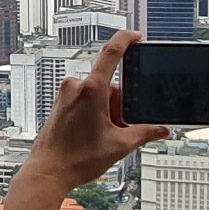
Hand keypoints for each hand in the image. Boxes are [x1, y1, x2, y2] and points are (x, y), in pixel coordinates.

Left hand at [19, 31, 169, 196]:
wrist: (47, 173)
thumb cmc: (75, 160)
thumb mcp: (119, 146)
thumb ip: (144, 134)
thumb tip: (161, 130)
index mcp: (91, 89)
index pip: (112, 52)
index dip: (126, 39)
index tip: (136, 37)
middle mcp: (76, 87)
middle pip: (109, 84)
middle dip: (120, 104)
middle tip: (120, 127)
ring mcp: (66, 95)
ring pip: (97, 94)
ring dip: (107, 110)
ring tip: (104, 136)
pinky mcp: (60, 104)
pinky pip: (84, 100)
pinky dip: (95, 112)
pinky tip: (93, 135)